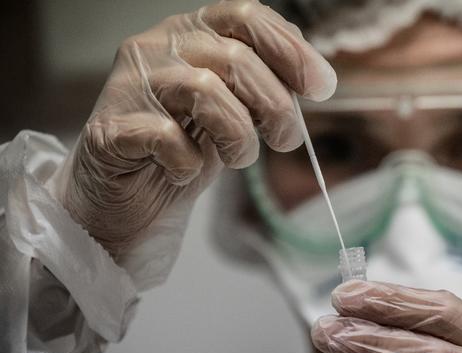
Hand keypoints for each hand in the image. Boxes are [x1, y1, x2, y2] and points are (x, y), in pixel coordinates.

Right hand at [56, 0, 335, 256]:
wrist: (131, 195)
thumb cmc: (189, 144)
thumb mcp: (237, 107)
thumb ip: (267, 83)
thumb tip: (318, 78)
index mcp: (193, 32)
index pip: (246, 16)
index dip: (291, 50)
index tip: (322, 88)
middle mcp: (158, 46)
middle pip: (235, 58)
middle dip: (276, 107)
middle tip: (286, 140)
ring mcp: (130, 85)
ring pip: (204, 89)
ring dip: (239, 135)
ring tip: (240, 158)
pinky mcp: (109, 129)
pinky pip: (165, 138)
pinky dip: (189, 161)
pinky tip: (186, 171)